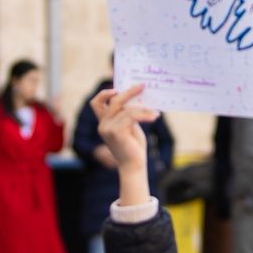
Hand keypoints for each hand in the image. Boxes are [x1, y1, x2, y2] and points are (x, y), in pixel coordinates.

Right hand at [90, 83, 157, 205]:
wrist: (134, 166)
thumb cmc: (134, 148)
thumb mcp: (130, 127)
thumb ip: (128, 114)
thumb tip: (136, 97)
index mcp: (104, 123)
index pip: (96, 103)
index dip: (104, 94)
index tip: (117, 88)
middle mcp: (103, 125)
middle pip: (114, 101)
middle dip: (129, 92)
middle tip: (142, 86)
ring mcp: (108, 129)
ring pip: (126, 109)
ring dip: (143, 109)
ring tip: (155, 113)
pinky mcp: (116, 132)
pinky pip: (132, 116)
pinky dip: (145, 115)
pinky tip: (155, 117)